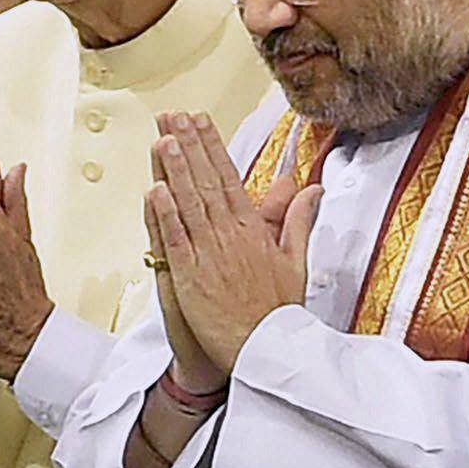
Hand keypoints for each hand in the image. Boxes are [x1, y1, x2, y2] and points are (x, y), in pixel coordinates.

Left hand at [142, 114, 315, 385]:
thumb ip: (298, 220)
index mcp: (253, 230)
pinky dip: (165, 216)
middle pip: (206, 182)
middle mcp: (230, 237)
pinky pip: (175, 242)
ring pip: (189, 205)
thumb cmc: (278, 311)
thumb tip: (313, 189)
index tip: (198, 120)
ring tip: (164, 138)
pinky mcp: (191, 279)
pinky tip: (155, 191)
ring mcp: (209, 256)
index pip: (228, 177)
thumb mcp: (296, 261)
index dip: (211, 146)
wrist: (267, 352)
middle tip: (173, 115)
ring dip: (175, 170)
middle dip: (189, 146)